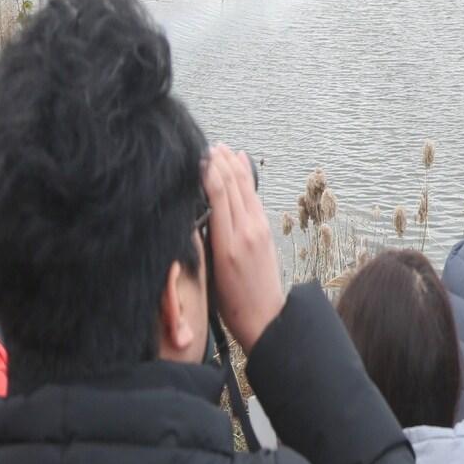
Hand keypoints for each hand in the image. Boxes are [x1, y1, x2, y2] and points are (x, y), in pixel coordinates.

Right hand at [202, 144, 285, 353]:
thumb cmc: (232, 303)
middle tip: (205, 145)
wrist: (266, 318)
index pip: (218, 193)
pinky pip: (254, 196)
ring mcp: (260, 228)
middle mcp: (247, 230)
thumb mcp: (211, 272)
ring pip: (245, 187)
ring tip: (221, 148)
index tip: (196, 155)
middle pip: (233, 185)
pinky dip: (245, 177)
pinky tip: (240, 163)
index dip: (208, 170)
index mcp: (228, 242)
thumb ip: (205, 239)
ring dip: (233, 165)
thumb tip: (198, 210)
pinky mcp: (266, 230)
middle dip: (220, 162)